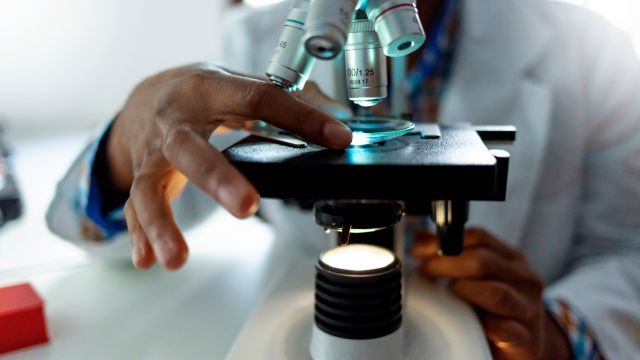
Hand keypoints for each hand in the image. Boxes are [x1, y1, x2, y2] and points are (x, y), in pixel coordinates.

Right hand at [108, 63, 352, 269]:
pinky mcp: (140, 177)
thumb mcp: (239, 84)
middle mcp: (174, 121)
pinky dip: (141, 237)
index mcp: (208, 89)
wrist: (144, 97)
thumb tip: (340, 116)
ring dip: (161, 225)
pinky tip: (149, 260)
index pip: (258, 98)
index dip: (300, 117)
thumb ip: (287, 98)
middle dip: (217, 179)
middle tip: (246, 206)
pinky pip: (135, 208)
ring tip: (178, 258)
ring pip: (149, 188)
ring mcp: (152, 153)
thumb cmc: (199, 94)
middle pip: (189, 149)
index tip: (337, 137)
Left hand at [411, 228, 570, 359]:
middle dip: (446, 264)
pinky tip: (468, 323)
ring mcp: (527, 309)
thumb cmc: (497, 310)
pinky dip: (482, 325)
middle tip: (425, 271)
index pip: (480, 238)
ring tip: (447, 294)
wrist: (523, 346)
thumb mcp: (478, 278)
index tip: (420, 251)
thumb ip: (451, 256)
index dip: (446, 241)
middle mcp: (524, 280)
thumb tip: (421, 239)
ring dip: (463, 291)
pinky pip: (503, 329)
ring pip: (496, 293)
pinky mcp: (526, 338)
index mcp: (512, 260)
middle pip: (484, 261)